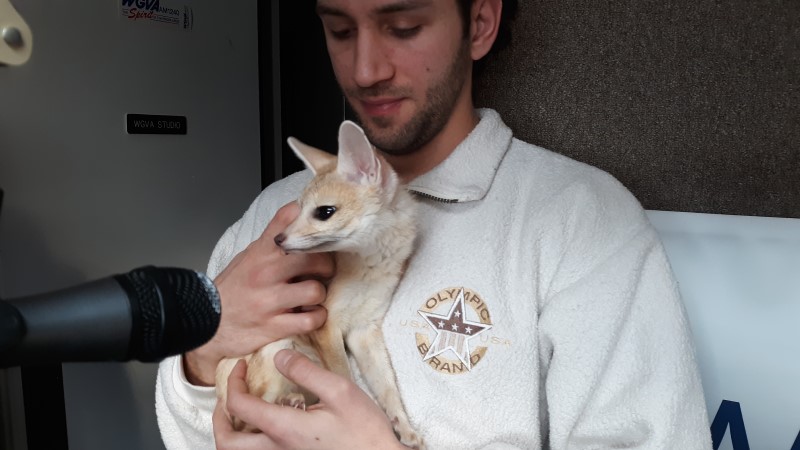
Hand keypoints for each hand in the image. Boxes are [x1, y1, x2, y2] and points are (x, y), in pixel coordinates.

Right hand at [184, 202, 334, 385]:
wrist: (206, 320)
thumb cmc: (234, 286)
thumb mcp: (249, 254)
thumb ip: (272, 236)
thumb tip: (296, 210)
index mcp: (261, 252)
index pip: (288, 225)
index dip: (311, 228)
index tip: (320, 235)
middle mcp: (266, 273)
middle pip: (315, 259)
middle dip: (326, 267)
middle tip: (323, 273)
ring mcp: (270, 301)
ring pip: (316, 291)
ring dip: (320, 296)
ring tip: (313, 297)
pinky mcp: (273, 326)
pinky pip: (310, 320)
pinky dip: (316, 317)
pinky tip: (310, 314)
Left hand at [212, 350, 407, 449]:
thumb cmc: (364, 432)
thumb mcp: (340, 391)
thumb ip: (306, 371)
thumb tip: (279, 356)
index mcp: (283, 428)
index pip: (239, 405)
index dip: (233, 381)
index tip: (243, 365)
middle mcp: (276, 449)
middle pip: (227, 441)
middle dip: (219, 416)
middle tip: (227, 396)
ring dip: (232, 432)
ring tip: (240, 413)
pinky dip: (251, 440)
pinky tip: (267, 426)